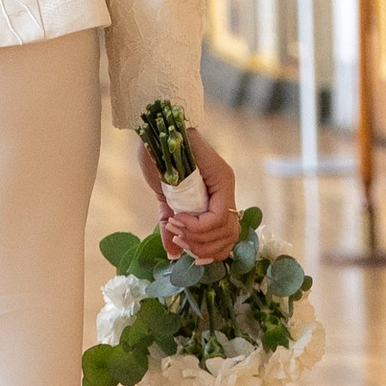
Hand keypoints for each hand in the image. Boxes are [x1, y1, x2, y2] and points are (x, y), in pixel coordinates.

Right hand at [140, 129, 240, 263]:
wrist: (155, 132)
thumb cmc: (159, 160)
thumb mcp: (166, 201)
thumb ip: (172, 225)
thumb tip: (172, 254)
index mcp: (217, 197)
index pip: (226, 236)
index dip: (208, 250)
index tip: (182, 246)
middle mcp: (226, 191)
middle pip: (230, 237)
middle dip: (202, 247)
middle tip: (178, 239)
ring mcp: (226, 183)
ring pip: (226, 229)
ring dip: (198, 237)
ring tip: (176, 228)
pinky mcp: (222, 176)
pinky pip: (217, 216)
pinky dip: (197, 226)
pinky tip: (179, 219)